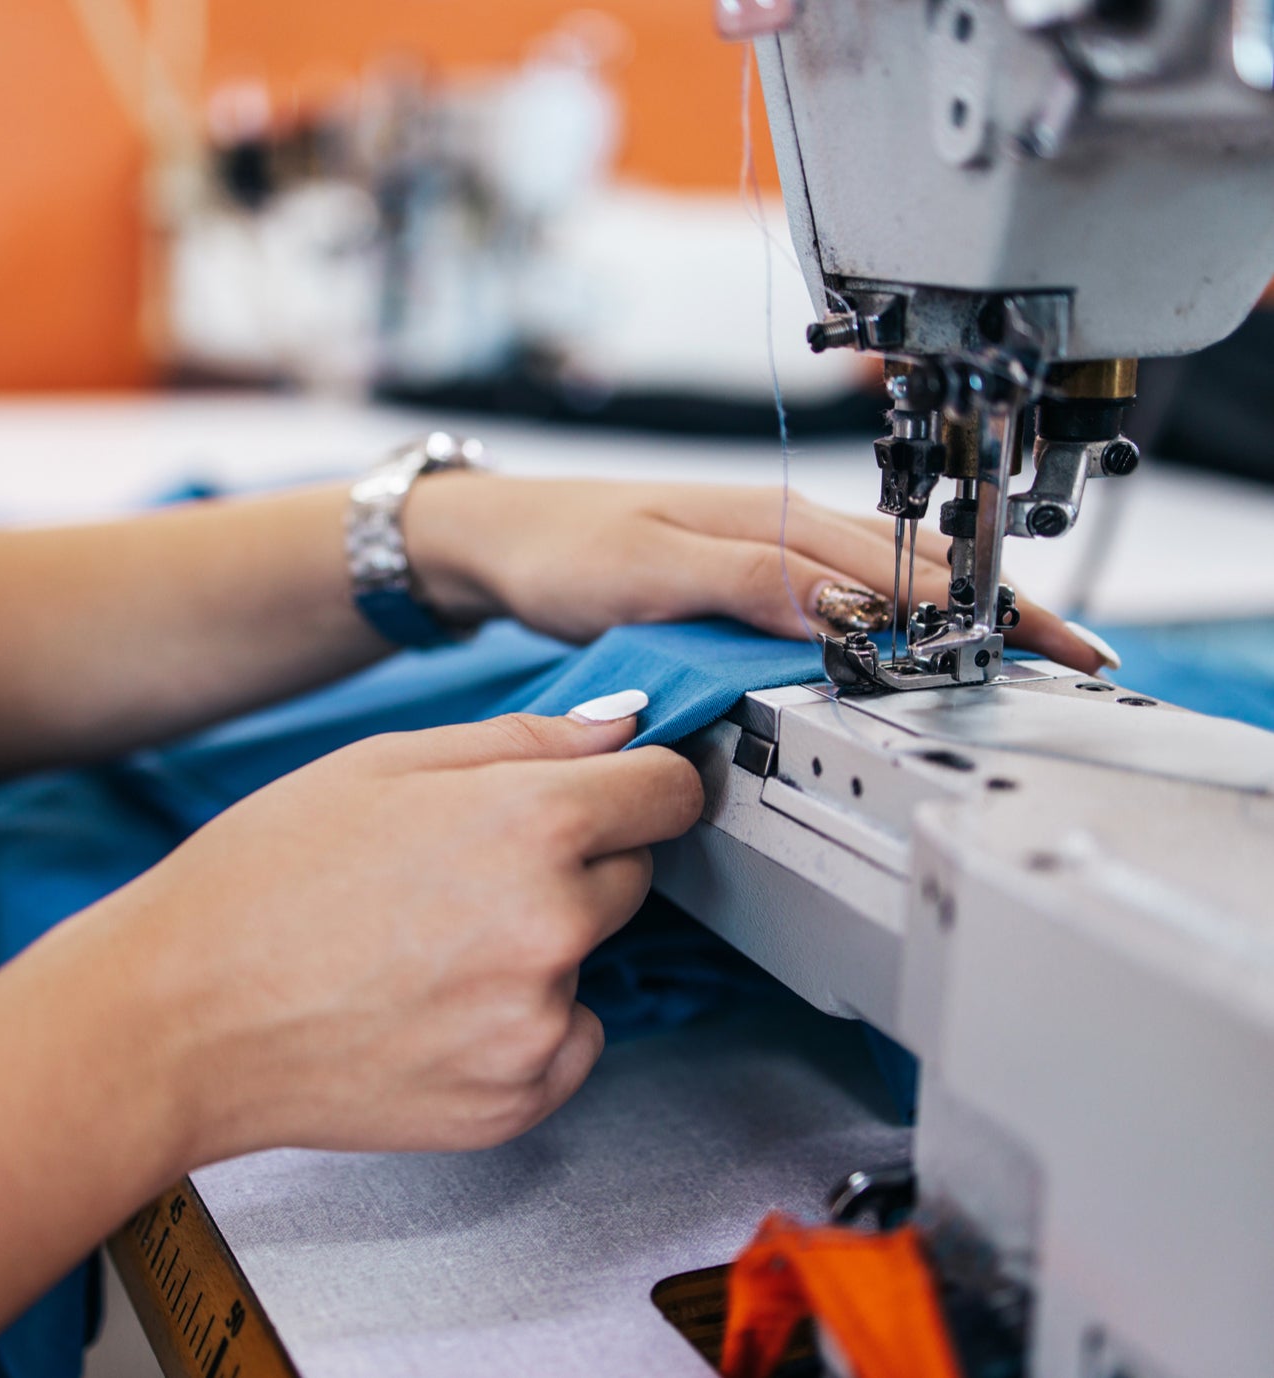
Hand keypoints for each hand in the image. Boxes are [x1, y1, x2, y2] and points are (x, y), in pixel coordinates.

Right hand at [85, 697, 699, 1163]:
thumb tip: (622, 728)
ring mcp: (537, 1023)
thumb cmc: (258, 880)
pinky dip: (519, 1025)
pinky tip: (429, 1007)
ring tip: (423, 947)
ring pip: (588, 961)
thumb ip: (520, 739)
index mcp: (528, 822)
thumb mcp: (381, 765)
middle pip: (631, 875)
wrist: (178, 1018)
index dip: (641, 782)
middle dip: (572, 863)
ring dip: (538, 948)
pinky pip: (565, 1041)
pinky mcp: (516, 1100)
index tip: (617, 793)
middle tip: (462, 873)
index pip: (669, 791)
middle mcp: (552, 925)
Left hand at [405, 475, 1111, 674]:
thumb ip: (748, 585)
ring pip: (887, 574)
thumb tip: (846, 607)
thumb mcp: (648, 573)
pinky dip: (899, 608)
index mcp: (773, 522)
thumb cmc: (562, 550)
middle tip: (1072, 663)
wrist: (501, 540)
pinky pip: (846, 586)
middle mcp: (782, 525)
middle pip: (914, 568)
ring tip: (1025, 648)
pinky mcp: (749, 568)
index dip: (975, 611)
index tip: (1041, 649)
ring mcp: (769, 544)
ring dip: (956, 608)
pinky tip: (919, 631)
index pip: (898, 569)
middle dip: (995, 611)